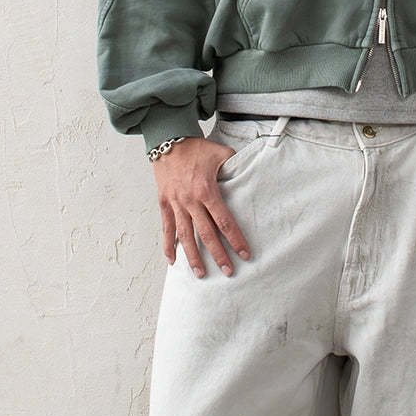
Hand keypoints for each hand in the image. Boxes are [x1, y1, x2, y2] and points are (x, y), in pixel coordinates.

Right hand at [151, 135, 250, 278]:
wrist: (169, 142)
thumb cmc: (197, 148)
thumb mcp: (221, 153)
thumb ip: (235, 165)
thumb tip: (251, 170)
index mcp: (207, 191)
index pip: (224, 222)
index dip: (235, 239)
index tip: (244, 254)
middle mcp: (191, 201)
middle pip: (206, 234)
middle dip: (218, 255)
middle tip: (228, 271)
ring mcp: (176, 204)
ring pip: (185, 236)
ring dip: (193, 257)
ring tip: (201, 274)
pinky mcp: (164, 204)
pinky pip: (166, 228)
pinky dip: (168, 246)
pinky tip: (172, 261)